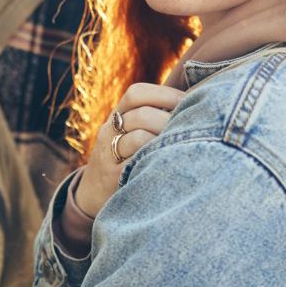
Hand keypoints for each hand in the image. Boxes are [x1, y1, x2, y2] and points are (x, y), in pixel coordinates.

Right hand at [74, 83, 185, 217]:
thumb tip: (193, 102)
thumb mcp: (128, 133)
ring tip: (182, 145)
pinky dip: (156, 160)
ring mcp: (109, 154)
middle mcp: (109, 131)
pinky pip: (137, 163)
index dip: (165, 94)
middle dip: (170, 119)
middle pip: (141, 115)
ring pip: (139, 138)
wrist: (92, 192)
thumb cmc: (123, 158)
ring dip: (165, 140)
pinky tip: (170, 162)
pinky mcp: (114, 177)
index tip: (188, 101)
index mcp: (116, 116)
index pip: (136, 93)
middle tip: (191, 127)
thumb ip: (152, 117)